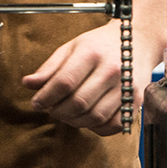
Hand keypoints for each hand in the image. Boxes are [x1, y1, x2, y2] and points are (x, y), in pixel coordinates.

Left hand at [21, 20, 142, 135]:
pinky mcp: (136, 100)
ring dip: (75, 121)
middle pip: (78, 103)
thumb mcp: (73, 46)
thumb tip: (28, 84)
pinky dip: (96, 127)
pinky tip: (88, 117)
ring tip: (67, 113)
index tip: (36, 102)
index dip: (46, 97)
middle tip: (51, 108)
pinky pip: (113, 125)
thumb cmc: (102, 44)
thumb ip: (50, 67)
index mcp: (92, 52)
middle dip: (58, 111)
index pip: (64, 82)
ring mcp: (126, 86)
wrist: (138, 39)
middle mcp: (112, 69)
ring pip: (94, 117)